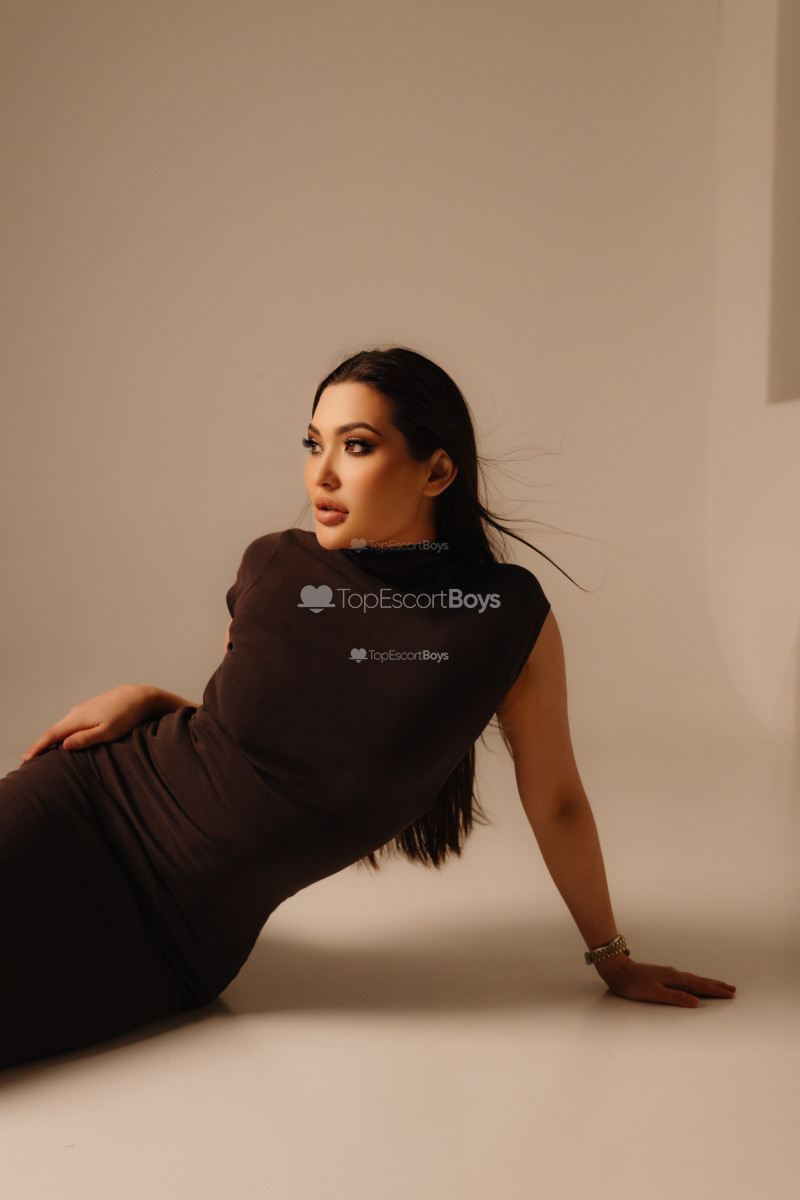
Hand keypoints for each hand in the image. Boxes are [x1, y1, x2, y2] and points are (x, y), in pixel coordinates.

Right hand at [21, 685, 155, 760]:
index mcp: (78, 719)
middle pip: (53, 731)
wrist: (138, 697)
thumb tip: (64, 745)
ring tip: (41, 753)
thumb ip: (86, 739)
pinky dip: (62, 733)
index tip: (26, 759)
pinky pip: (70, 724)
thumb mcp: (108, 731)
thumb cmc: (126, 716)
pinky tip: (63, 740)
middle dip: (40, 745)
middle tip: (28, 759)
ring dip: (51, 739)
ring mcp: (82, 710)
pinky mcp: (90, 710)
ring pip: (62, 727)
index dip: (38, 747)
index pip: (52, 735)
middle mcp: (76, 713)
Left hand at [596, 955, 735, 1007]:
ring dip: (707, 982)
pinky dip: (696, 981)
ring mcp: (669, 973)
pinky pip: (686, 978)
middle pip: (700, 980)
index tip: (730, 994)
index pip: (699, 986)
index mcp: (674, 979)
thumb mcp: (654, 994)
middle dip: (716, 985)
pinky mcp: (663, 974)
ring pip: (693, 978)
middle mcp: (674, 974)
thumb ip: (675, 997)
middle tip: (732, 989)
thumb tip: (696, 1002)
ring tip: (719, 985)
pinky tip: (695, 983)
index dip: (715, 991)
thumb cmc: (634, 984)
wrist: (618, 970)